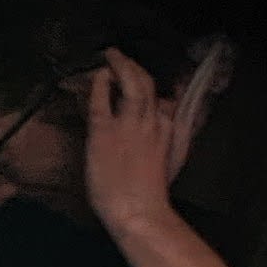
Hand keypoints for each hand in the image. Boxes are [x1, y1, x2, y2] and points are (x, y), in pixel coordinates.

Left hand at [83, 52, 179, 236]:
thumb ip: (164, 144)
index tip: (145, 84)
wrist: (137, 211)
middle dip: (136, 68)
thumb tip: (164, 130)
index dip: (155, 89)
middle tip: (123, 58)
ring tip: (113, 55)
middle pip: (149, 86)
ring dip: (122, 66)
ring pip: (131, 85)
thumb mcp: (166, 166)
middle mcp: (153, 123)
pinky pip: (101, 100)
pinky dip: (100, 84)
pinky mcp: (104, 131)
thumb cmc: (150, 196)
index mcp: (168, 133)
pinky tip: (98, 75)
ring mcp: (129, 125)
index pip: (165, 102)